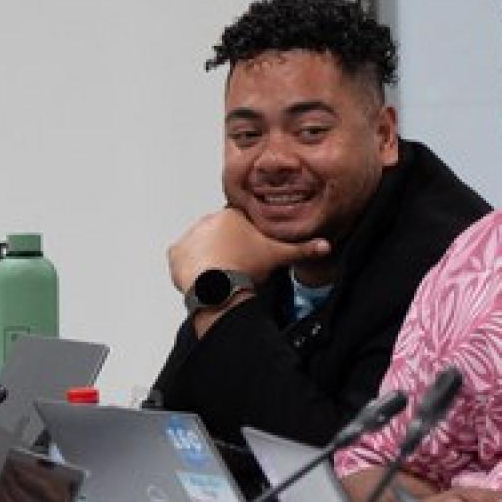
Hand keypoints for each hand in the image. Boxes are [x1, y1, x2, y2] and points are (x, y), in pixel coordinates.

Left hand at [167, 207, 329, 293]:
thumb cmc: (246, 267)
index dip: (245, 240)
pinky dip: (190, 267)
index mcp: (232, 215)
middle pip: (219, 233)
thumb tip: (325, 246)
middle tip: (236, 266)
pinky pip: (183, 259)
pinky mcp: (175, 254)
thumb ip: (301, 249)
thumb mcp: (279, 256)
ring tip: (220, 274)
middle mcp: (207, 220)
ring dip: (208, 256)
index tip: (248, 254)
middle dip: (226, 247)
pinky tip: (203, 277)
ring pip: (201, 245)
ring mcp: (189, 236)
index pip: (239, 224)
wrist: (219, 286)